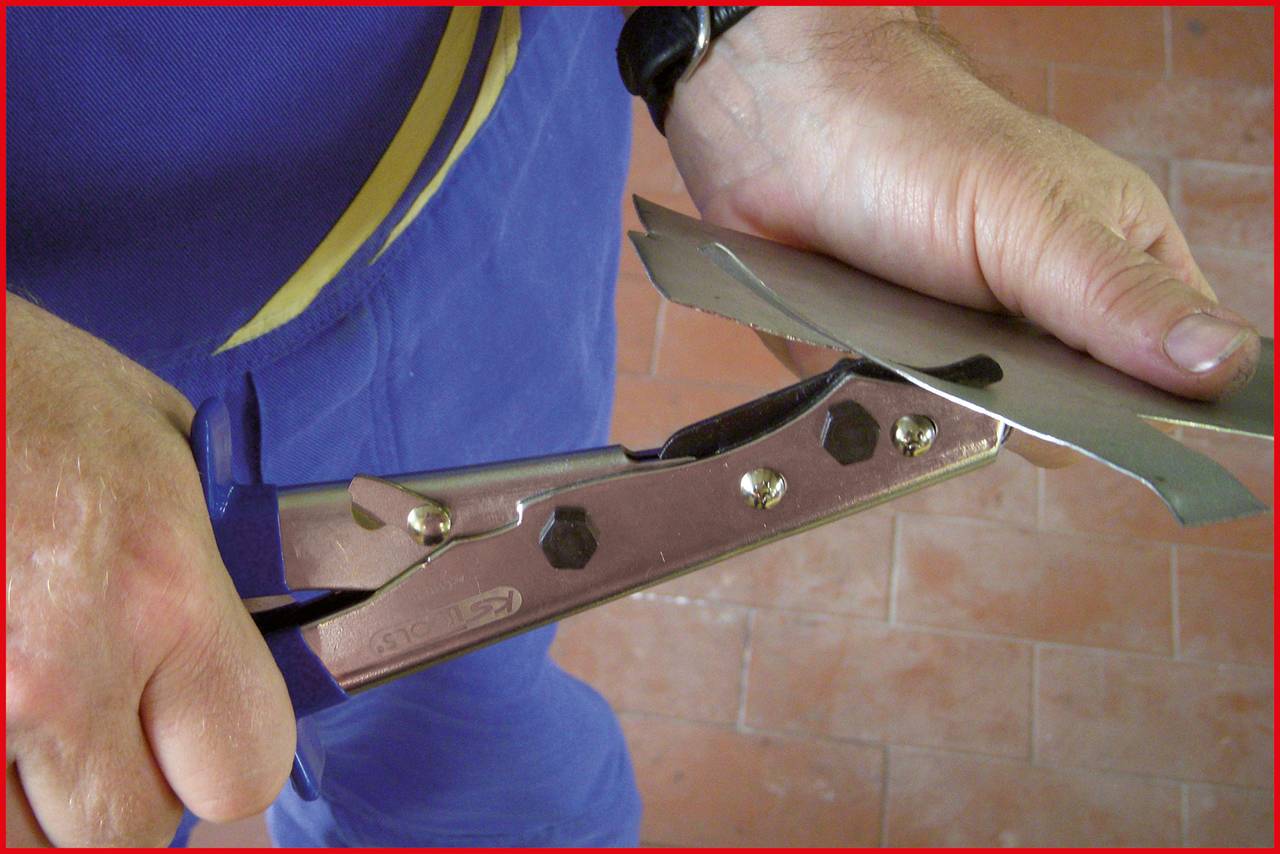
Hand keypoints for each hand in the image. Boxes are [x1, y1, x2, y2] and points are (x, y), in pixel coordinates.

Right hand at [5, 294, 294, 845]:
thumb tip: (247, 635)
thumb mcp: (162, 451)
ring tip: (34, 717)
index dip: (226, 759)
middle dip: (125, 792)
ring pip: (24, 842)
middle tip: (108, 731)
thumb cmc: (24, 388)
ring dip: (37, 799)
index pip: (243, 769)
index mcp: (162, 591)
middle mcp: (62, 668)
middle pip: (124, 830)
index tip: (206, 738)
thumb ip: (212, 565)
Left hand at [664, 6, 1260, 405]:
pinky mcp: (899, 370)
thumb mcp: (1036, 219)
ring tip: (909, 344)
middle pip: (1068, 425)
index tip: (1098, 418)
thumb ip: (1121, 298)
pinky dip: (881, 408)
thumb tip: (1226, 365)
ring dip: (942, 412)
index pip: (1170, 379)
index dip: (1145, 412)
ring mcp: (971, 349)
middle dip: (1019, 413)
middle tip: (978, 357)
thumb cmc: (917, 142)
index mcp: (1118, 268)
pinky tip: (864, 364)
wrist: (782, 132)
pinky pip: (905, 427)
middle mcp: (1049, 318)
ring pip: (982, 436)